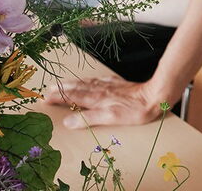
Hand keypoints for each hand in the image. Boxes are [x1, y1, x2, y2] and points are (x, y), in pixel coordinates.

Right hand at [44, 76, 163, 128]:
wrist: (155, 95)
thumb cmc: (135, 110)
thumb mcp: (111, 118)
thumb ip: (89, 119)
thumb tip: (69, 121)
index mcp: (96, 98)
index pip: (72, 97)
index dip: (59, 97)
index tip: (46, 97)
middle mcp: (100, 90)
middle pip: (77, 88)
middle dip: (62, 88)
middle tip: (49, 88)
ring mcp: (109, 85)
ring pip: (86, 83)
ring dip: (73, 83)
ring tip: (63, 83)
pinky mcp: (118, 84)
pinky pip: (99, 80)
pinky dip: (89, 80)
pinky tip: (91, 80)